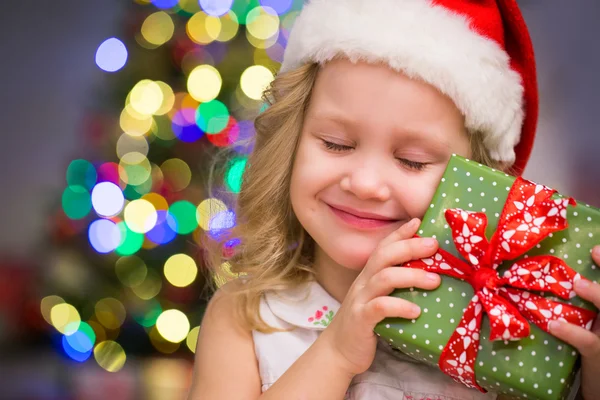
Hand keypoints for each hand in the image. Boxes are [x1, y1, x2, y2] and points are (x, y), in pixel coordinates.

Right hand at [318, 218, 441, 376]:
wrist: (338, 351)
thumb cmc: (366, 324)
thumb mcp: (379, 299)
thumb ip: (395, 286)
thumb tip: (428, 276)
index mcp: (368, 276)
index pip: (383, 247)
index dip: (399, 233)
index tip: (419, 221)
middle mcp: (363, 283)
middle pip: (384, 256)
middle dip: (410, 247)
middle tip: (434, 246)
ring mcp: (360, 300)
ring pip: (384, 278)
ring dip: (412, 276)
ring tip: (435, 281)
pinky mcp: (361, 319)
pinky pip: (380, 308)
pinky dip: (399, 306)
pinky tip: (416, 311)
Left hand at [548, 245, 599, 399]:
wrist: (598, 386)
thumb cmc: (594, 347)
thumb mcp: (593, 323)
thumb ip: (587, 302)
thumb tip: (562, 276)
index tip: (597, 249)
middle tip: (595, 252)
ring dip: (597, 294)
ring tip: (578, 284)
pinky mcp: (599, 358)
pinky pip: (588, 343)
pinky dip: (571, 331)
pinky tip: (554, 324)